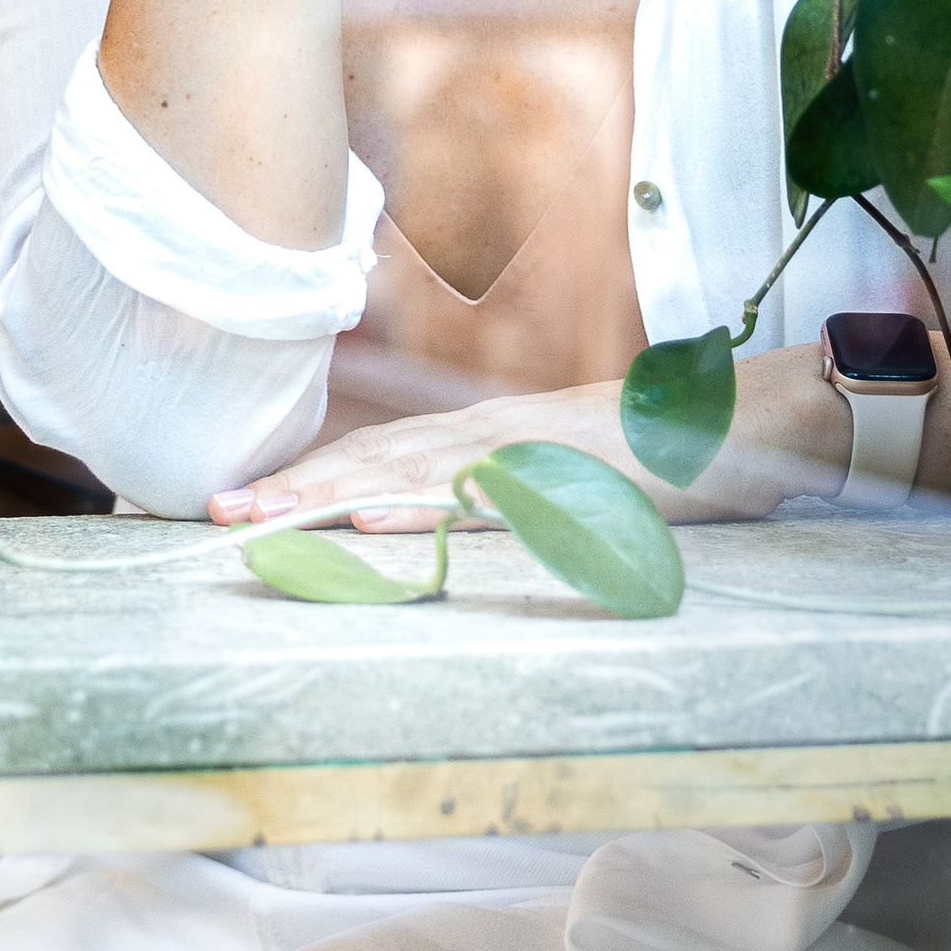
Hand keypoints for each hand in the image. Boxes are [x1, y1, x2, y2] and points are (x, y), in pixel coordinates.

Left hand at [209, 376, 833, 531]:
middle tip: (213, 510)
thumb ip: (487, 498)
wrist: (737, 426)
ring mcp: (525, 454)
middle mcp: (489, 437)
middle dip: (291, 486)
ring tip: (265, 516)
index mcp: (480, 439)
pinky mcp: (566, 478)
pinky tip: (379, 518)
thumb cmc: (647, 462)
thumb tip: (414, 525)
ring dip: (332, 495)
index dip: (300, 476)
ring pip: (410, 472)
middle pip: (372, 458)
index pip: (373, 455)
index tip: (231, 498)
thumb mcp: (551, 482)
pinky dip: (428, 507)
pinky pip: (485, 496)